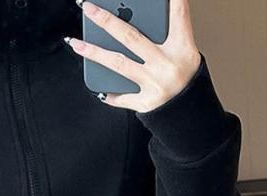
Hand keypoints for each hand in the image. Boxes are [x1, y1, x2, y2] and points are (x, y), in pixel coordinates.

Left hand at [67, 0, 201, 112]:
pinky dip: (110, 93)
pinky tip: (97, 88)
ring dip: (94, 53)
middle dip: (106, 21)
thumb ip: (167, 37)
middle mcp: (167, 64)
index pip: (177, 14)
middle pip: (131, 37)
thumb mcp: (185, 53)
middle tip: (88, 8)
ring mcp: (154, 84)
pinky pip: (122, 97)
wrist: (190, 114)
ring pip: (118, 64)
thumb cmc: (184, 78)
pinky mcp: (146, 103)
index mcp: (182, 47)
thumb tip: (132, 20)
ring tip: (76, 43)